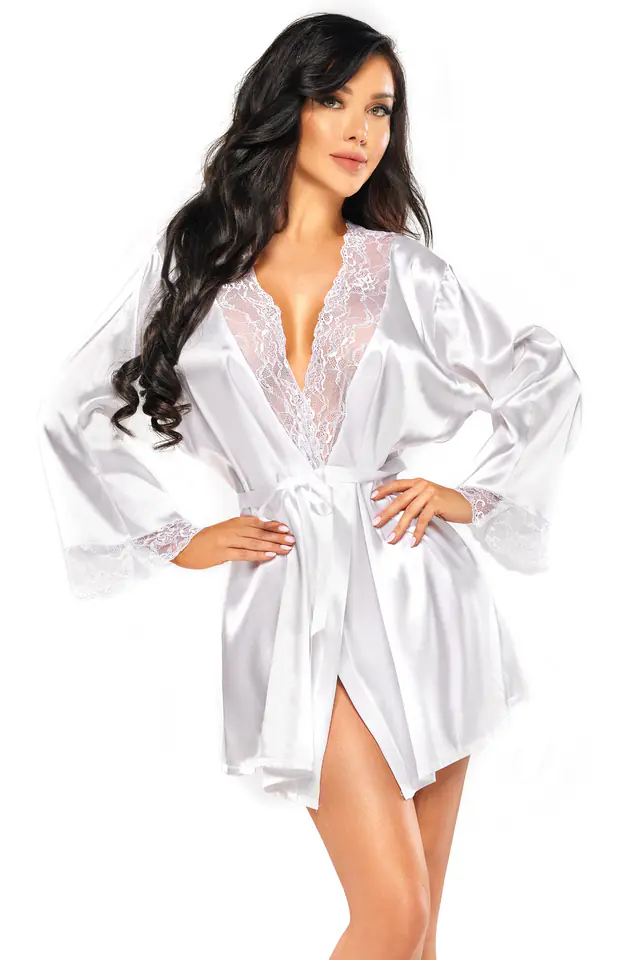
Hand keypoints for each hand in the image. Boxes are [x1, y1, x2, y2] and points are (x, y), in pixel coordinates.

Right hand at [171, 517, 295, 567]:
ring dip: (272, 545)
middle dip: (277, 536)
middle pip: (258, 532)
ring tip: (285, 548)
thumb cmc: (201, 541)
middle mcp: (231, 529)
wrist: (181, 547)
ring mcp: (226, 541)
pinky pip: (243, 553)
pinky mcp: (222, 553)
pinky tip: (269, 555)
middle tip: (291, 539)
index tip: (285, 528)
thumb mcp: (221, 532)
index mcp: (232, 523)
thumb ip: (238, 533)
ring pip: (254, 542)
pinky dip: (258, 554)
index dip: (272, 525)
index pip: (256, 523)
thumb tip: (257, 537)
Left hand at [370, 478, 472, 545]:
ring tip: (392, 538)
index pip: (397, 484)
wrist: (467, 504)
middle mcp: (423, 486)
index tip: (372, 498)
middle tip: (376, 523)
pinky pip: (423, 520)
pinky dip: (417, 532)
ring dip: (400, 527)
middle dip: (387, 513)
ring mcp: (430, 494)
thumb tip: (394, 511)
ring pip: (410, 511)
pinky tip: (412, 541)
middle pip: (400, 500)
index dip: (384, 490)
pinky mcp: (437, 503)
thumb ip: (413, 499)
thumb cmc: (446, 502)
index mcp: (418, 482)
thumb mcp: (428, 496)